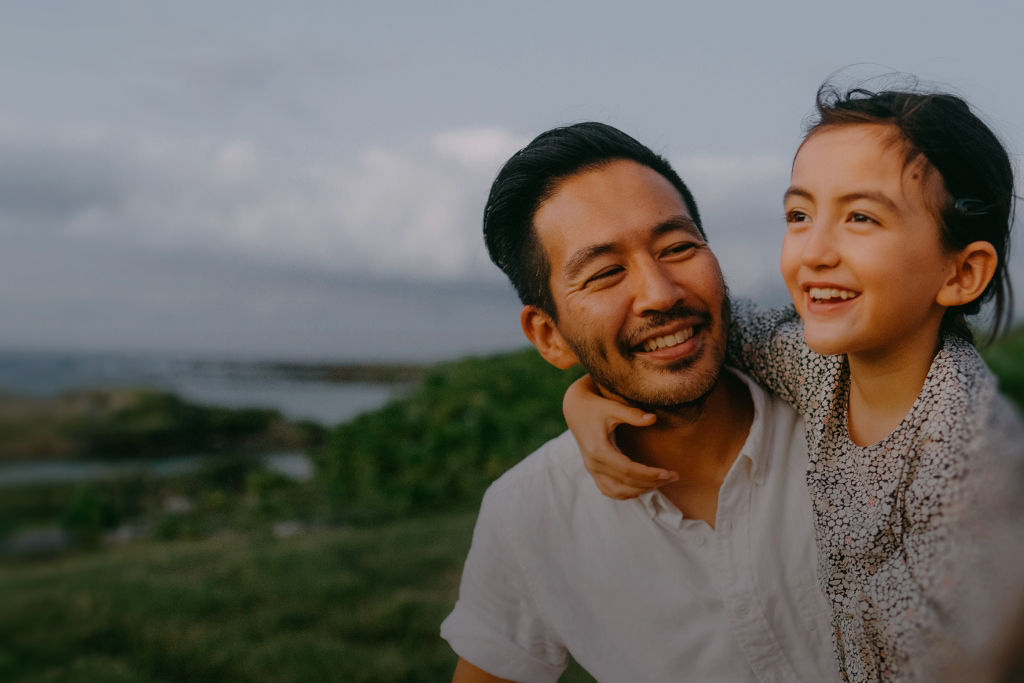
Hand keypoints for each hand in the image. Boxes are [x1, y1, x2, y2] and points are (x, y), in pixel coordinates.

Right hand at [563, 374, 678, 499]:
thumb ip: (632, 414)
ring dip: (641, 490)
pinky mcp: (593, 471)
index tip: (670, 473)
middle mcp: (593, 464)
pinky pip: (609, 491)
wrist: (575, 410)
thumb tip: (653, 418)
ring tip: (661, 482)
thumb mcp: (613, 407)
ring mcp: (592, 470)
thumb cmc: (596, 407)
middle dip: (653, 483)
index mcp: (599, 451)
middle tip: (674, 477)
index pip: (629, 471)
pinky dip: (627, 493)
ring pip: (618, 492)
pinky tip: (643, 487)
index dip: (651, 474)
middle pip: (627, 484)